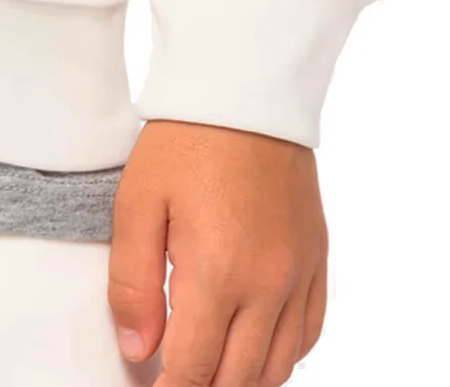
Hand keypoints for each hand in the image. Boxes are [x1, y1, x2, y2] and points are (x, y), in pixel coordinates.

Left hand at [107, 119, 327, 384]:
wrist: (246, 91)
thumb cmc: (185, 140)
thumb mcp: (138, 203)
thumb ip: (133, 283)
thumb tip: (138, 350)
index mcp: (218, 273)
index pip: (194, 371)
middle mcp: (269, 286)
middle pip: (238, 379)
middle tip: (173, 379)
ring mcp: (300, 276)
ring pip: (278, 368)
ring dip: (241, 381)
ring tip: (207, 371)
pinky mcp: (317, 261)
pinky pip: (308, 335)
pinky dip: (281, 356)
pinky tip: (253, 350)